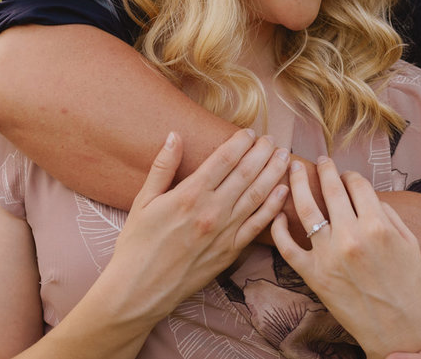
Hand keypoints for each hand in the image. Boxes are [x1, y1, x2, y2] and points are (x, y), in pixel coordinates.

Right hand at [99, 129, 290, 323]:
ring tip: (283, 156)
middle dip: (262, 153)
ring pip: (257, 196)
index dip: (240, 142)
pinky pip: (257, 226)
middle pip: (245, 174)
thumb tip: (175, 135)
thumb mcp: (143, 200)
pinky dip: (272, 207)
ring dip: (273, 173)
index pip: (224, 159)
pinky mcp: (230, 252)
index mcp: (189, 194)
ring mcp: (224, 232)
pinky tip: (283, 192)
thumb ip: (162, 166)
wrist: (140, 288)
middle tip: (271, 139)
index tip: (249, 132)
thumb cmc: (137, 243)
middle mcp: (211, 211)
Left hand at [272, 157, 420, 356]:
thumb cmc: (408, 287)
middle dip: (324, 168)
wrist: (398, 332)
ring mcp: (328, 256)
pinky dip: (278, 227)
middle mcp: (350, 237)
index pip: (357, 184)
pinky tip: (278, 212)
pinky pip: (287, 246)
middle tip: (319, 159)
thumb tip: (365, 192)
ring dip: (297, 183)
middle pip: (330, 189)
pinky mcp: (312, 275)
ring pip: (304, 208)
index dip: (350, 174)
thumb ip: (387, 213)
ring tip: (294, 169)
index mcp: (377, 226)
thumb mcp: (409, 244)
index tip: (345, 173)